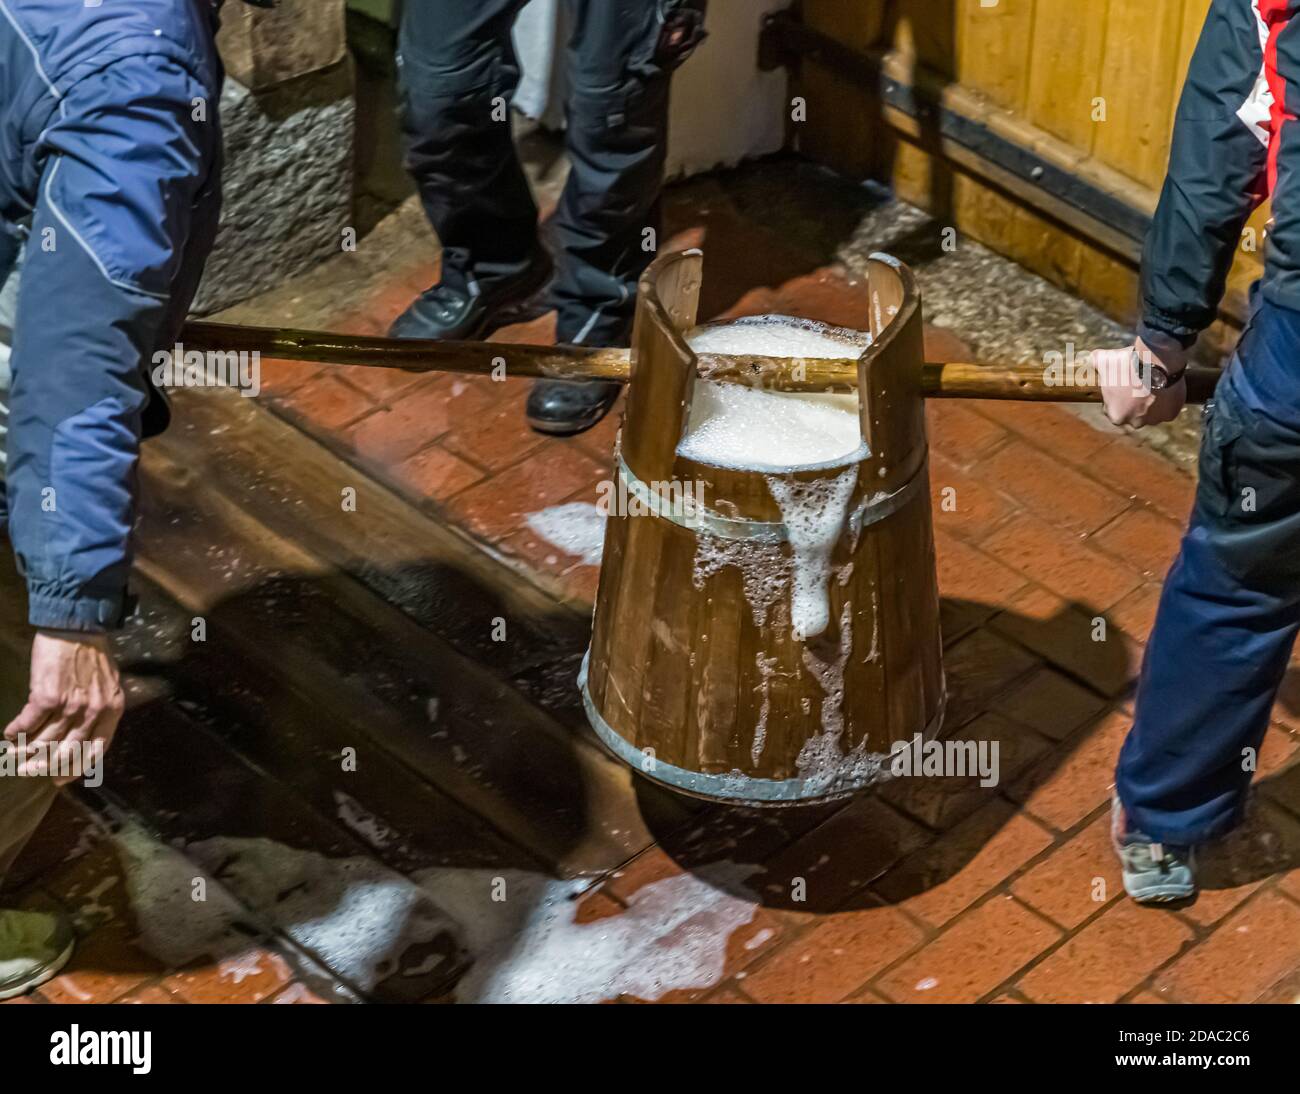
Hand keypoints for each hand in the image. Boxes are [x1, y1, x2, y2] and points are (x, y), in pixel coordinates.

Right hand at [3, 631, 123, 781]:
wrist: (76, 628)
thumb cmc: (92, 654)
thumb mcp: (108, 684)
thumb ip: (100, 709)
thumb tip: (83, 733)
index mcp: (113, 710)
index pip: (96, 749)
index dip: (76, 768)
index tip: (60, 779)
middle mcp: (94, 712)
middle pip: (68, 751)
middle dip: (46, 765)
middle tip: (29, 771)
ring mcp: (71, 706)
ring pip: (45, 740)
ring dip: (26, 752)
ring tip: (14, 757)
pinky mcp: (47, 697)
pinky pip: (28, 723)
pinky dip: (16, 732)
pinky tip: (9, 735)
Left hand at [1095, 338, 1187, 427]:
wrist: (1156, 362)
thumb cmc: (1127, 364)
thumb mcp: (1104, 360)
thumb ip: (1094, 361)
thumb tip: (1089, 357)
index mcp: (1116, 416)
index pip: (1114, 410)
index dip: (1118, 398)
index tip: (1123, 387)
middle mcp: (1135, 423)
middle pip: (1133, 414)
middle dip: (1135, 403)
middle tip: (1138, 385)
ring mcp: (1154, 420)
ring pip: (1152, 413)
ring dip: (1151, 402)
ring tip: (1152, 384)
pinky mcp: (1171, 415)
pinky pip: (1168, 410)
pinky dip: (1168, 401)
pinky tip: (1165, 388)